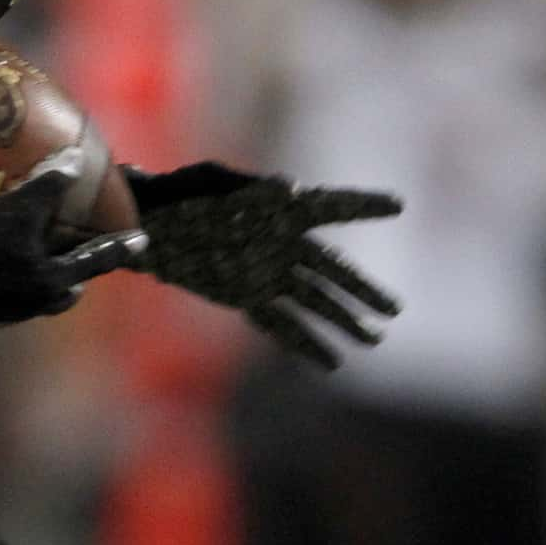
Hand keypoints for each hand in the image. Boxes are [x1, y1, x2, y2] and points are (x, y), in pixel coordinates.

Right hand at [0, 150, 145, 328]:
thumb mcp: (18, 209)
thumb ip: (49, 185)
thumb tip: (76, 160)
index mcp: (53, 279)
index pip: (96, 260)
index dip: (119, 246)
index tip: (141, 241)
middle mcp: (38, 302)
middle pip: (70, 290)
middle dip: (77, 275)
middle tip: (81, 264)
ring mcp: (11, 313)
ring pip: (42, 300)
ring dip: (48, 284)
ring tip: (43, 268)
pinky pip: (15, 302)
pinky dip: (17, 288)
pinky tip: (4, 274)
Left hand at [124, 161, 399, 368]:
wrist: (148, 223)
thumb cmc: (181, 194)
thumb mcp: (210, 182)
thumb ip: (248, 187)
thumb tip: (290, 190)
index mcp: (280, 209)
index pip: (329, 206)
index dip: (361, 204)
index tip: (396, 205)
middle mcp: (282, 244)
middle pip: (330, 268)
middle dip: (360, 289)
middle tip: (393, 308)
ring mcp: (266, 273)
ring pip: (313, 300)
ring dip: (342, 320)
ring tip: (373, 339)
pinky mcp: (246, 297)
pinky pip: (281, 323)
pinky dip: (305, 344)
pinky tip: (332, 362)